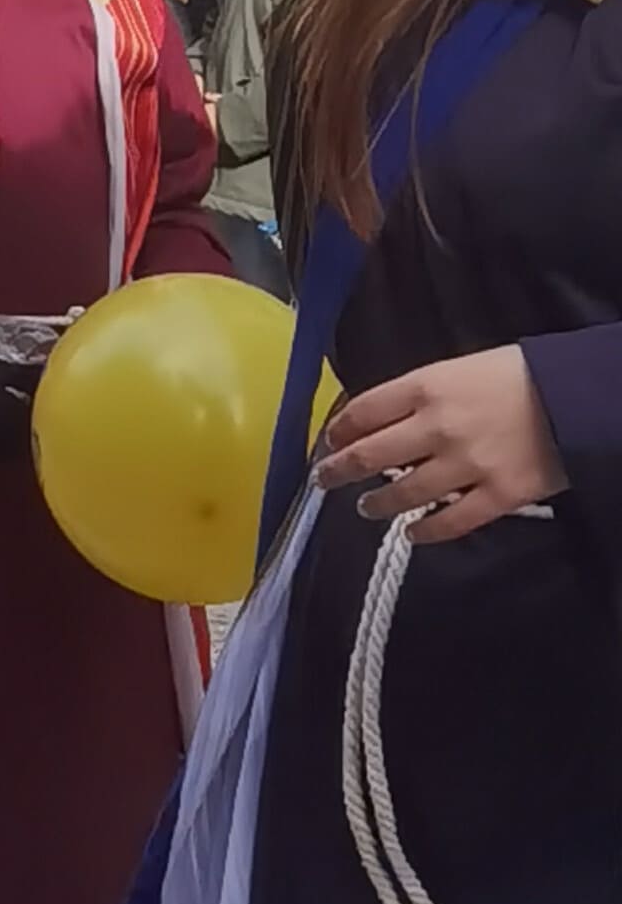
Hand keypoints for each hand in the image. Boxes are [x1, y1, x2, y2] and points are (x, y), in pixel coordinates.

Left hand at [314, 344, 567, 542]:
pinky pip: (454, 522)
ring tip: (367, 508)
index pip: (363, 411)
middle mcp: (437, 427)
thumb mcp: (458, 369)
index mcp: (425, 388)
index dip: (338, 429)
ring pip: (406, 492)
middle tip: (325, 479)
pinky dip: (427, 531)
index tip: (329, 440)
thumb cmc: (518, 375)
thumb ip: (420, 395)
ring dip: (379, 503)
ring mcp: (467, 465)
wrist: (579, 396)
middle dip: (340, 470)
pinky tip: (413, 533)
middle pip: (372, 454)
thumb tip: (381, 418)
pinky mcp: (500, 495)